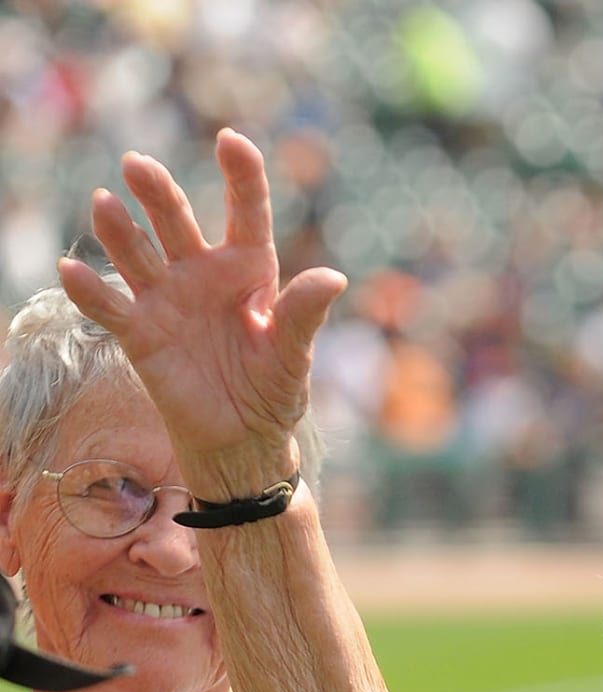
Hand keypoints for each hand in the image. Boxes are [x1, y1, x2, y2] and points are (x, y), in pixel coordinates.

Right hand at [58, 130, 345, 495]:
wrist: (242, 441)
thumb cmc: (272, 392)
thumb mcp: (293, 357)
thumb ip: (303, 316)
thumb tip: (333, 278)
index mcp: (247, 268)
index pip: (245, 211)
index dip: (241, 175)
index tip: (231, 141)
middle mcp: (201, 271)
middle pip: (176, 220)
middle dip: (158, 193)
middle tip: (139, 166)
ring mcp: (166, 298)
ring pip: (136, 253)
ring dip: (119, 231)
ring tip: (104, 204)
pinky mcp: (139, 333)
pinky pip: (109, 307)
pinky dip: (89, 291)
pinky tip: (70, 271)